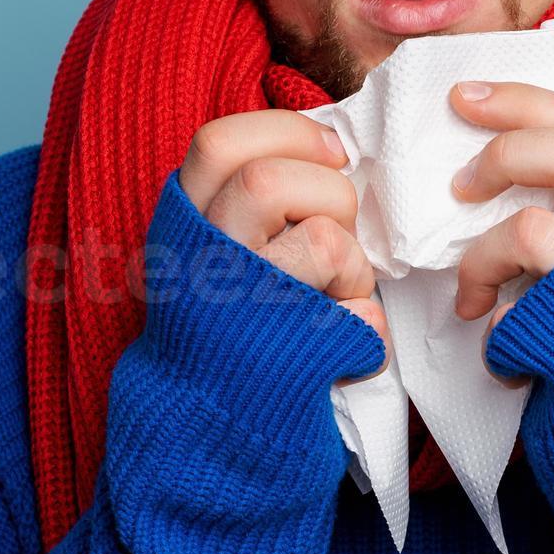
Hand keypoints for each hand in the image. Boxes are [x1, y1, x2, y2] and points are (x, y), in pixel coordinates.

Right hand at [177, 109, 386, 358]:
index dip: (287, 132)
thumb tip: (334, 148)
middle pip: (267, 181)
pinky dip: (369, 319)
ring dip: (350, 258)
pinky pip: (358, 314)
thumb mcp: (219, 245)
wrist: (210, 421)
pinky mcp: (288, 355)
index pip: (218, 145)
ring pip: (320, 240)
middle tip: (333, 228)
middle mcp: (202, 259)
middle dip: (327, 193)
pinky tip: (347, 334)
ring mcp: (241, 308)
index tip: (331, 153)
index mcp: (185, 223)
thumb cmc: (235, 318)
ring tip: (338, 288)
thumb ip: (253, 196)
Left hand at [446, 79, 553, 335]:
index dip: (525, 101)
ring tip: (472, 288)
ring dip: (482, 255)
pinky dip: (494, 324)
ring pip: (532, 229)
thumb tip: (510, 149)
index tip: (465, 96)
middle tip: (459, 184)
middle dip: (505, 154)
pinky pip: (516, 313)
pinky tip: (499, 341)